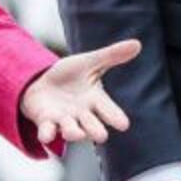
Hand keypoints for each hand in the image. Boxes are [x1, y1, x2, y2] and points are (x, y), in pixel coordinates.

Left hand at [20, 39, 140, 144]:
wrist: (43, 83)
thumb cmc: (71, 75)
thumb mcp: (90, 62)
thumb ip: (112, 55)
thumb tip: (137, 44)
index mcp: (95, 100)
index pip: (109, 110)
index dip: (115, 117)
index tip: (123, 124)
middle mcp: (82, 114)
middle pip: (92, 126)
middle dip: (95, 130)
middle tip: (101, 136)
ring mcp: (64, 120)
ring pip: (70, 131)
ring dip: (72, 133)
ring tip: (74, 133)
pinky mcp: (46, 122)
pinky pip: (47, 131)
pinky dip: (47, 133)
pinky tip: (46, 135)